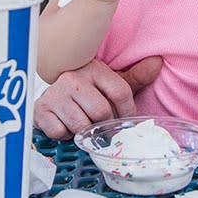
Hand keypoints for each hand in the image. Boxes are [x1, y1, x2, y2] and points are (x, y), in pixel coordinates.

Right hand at [34, 56, 162, 139]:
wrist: (51, 95)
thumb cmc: (86, 91)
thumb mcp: (109, 82)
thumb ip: (135, 77)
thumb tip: (157, 62)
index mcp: (94, 69)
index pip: (121, 92)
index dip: (127, 112)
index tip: (124, 121)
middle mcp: (74, 78)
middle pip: (102, 112)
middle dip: (104, 125)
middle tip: (99, 125)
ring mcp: (56, 93)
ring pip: (82, 126)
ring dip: (84, 132)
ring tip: (81, 122)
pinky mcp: (41, 109)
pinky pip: (61, 132)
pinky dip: (65, 135)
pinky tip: (65, 124)